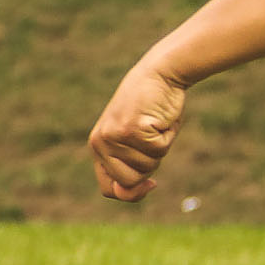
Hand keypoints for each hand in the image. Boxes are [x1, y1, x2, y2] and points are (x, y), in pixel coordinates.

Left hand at [88, 61, 187, 201]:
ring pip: (147, 166)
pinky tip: (160, 118)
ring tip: (154, 123)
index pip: (108, 189)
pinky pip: (159, 150)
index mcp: (97, 146)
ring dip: (160, 148)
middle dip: (149, 166)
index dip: (130, 192)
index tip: (150, 183)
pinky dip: (167, 137)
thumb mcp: (137, 141)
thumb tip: (129, 192)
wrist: (159, 73)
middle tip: (151, 138)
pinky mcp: (132, 129)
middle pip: (130, 181)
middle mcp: (101, 143)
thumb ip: (131, 167)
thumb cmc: (152, 109)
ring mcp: (115, 136)